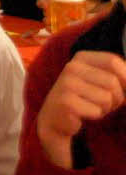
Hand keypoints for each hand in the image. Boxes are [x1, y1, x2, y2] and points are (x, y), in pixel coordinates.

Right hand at [36, 51, 125, 168]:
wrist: (56, 117)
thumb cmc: (85, 98)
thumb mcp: (99, 80)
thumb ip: (118, 76)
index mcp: (81, 57)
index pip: (113, 61)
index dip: (125, 78)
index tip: (123, 89)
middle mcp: (72, 67)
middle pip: (113, 82)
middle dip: (117, 98)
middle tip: (104, 102)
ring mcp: (67, 83)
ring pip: (107, 98)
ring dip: (106, 108)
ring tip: (92, 107)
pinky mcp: (66, 102)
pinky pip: (97, 111)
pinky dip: (96, 116)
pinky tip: (84, 113)